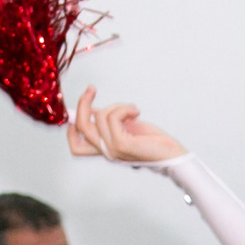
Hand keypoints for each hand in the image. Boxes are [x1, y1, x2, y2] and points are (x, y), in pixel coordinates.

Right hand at [66, 87, 187, 164]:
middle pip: (80, 127)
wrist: (173, 155)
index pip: (77, 148)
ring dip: (116, 106)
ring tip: (131, 109)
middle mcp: (107, 152)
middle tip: (92, 89)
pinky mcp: (121, 145)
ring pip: (98, 117)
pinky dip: (123, 109)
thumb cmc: (155, 142)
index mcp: (107, 150)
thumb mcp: (126, 128)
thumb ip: (109, 122)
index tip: (81, 108)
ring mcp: (113, 150)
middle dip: (82, 103)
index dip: (71, 129)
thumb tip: (93, 109)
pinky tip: (135, 112)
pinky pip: (112, 117)